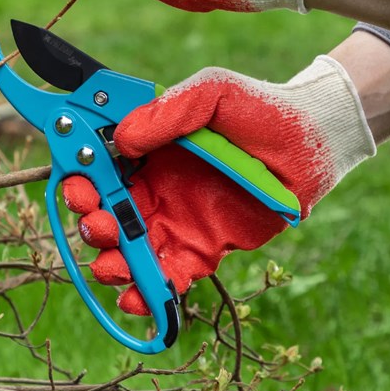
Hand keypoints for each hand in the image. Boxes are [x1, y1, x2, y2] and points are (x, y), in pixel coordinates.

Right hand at [64, 56, 374, 314]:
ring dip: (111, 260)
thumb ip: (169, 111)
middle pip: (107, 210)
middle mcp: (158, 185)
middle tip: (97, 221)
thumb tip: (121, 140)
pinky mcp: (204, 247)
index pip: (101, 165)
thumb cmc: (261, 109)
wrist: (313, 142)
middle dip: (91, 220)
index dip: (81, 175)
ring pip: (131, 248)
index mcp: (151, 148)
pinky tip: (135, 298)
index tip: (75, 180)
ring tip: (111, 262)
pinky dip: (149, 290)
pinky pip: (170, 273)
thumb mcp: (212, 92)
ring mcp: (179, 219)